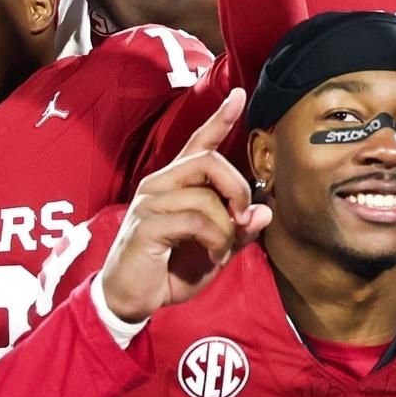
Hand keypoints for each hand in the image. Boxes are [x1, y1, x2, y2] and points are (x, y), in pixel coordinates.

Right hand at [100, 90, 268, 325]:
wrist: (131, 300)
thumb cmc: (169, 270)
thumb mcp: (214, 251)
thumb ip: (239, 231)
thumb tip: (265, 210)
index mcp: (175, 184)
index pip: (198, 143)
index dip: (219, 119)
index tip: (238, 96)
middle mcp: (160, 185)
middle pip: (208, 161)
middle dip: (236, 188)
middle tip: (242, 217)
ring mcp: (150, 203)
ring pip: (205, 194)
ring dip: (225, 226)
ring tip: (221, 249)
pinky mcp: (146, 225)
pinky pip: (195, 219)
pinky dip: (215, 239)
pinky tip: (212, 256)